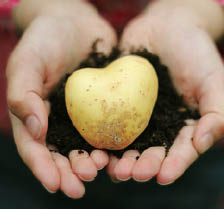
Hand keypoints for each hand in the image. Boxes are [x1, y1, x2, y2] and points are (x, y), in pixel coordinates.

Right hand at [7, 0, 116, 197]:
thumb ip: (23, 93)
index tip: (56, 185)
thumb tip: (36, 129)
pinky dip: (114, 142)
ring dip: (94, 161)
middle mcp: (59, 119)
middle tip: (84, 182)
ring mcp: (83, 114)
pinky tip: (122, 152)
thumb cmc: (46, 38)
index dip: (44, 168)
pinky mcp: (104, 105)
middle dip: (72, 171)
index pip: (36, 148)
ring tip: (103, 169)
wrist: (75, 22)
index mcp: (36, 114)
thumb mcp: (28, 61)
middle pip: (63, 153)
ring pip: (87, 145)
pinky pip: (109, 127)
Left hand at [107, 0, 223, 183]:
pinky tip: (97, 147)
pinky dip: (103, 136)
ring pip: (128, 143)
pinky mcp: (117, 104)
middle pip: (150, 152)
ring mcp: (136, 116)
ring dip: (120, 158)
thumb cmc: (193, 52)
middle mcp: (158, 125)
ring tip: (113, 169)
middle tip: (132, 174)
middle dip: (142, 165)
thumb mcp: (212, 79)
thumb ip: (216, 111)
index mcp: (182, 125)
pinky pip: (108, 121)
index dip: (174, 165)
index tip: (164, 176)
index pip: (179, 151)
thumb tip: (204, 141)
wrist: (165, 28)